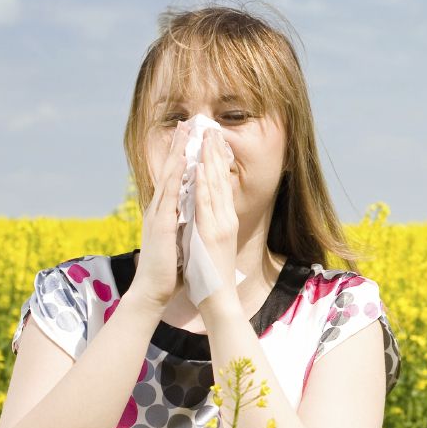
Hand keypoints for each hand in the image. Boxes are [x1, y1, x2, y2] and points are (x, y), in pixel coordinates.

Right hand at [132, 123, 189, 309]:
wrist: (153, 291)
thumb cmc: (167, 268)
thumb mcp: (177, 237)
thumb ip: (180, 221)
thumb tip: (187, 211)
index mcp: (165, 211)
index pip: (174, 178)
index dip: (180, 157)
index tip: (189, 137)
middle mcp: (159, 208)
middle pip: (169, 170)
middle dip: (178, 146)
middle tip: (186, 123)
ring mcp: (158, 214)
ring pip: (168, 177)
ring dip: (177, 153)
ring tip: (185, 131)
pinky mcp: (161, 224)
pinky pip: (170, 195)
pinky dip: (176, 176)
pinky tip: (183, 161)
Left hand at [192, 127, 240, 297]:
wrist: (217, 298)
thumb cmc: (211, 275)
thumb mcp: (210, 244)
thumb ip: (209, 227)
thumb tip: (202, 214)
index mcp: (224, 220)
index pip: (221, 185)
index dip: (217, 162)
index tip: (213, 142)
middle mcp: (225, 218)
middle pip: (222, 180)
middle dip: (216, 154)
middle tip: (213, 129)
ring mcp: (220, 224)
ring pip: (216, 186)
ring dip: (211, 161)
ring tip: (208, 138)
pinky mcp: (212, 232)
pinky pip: (206, 204)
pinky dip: (204, 184)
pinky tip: (201, 168)